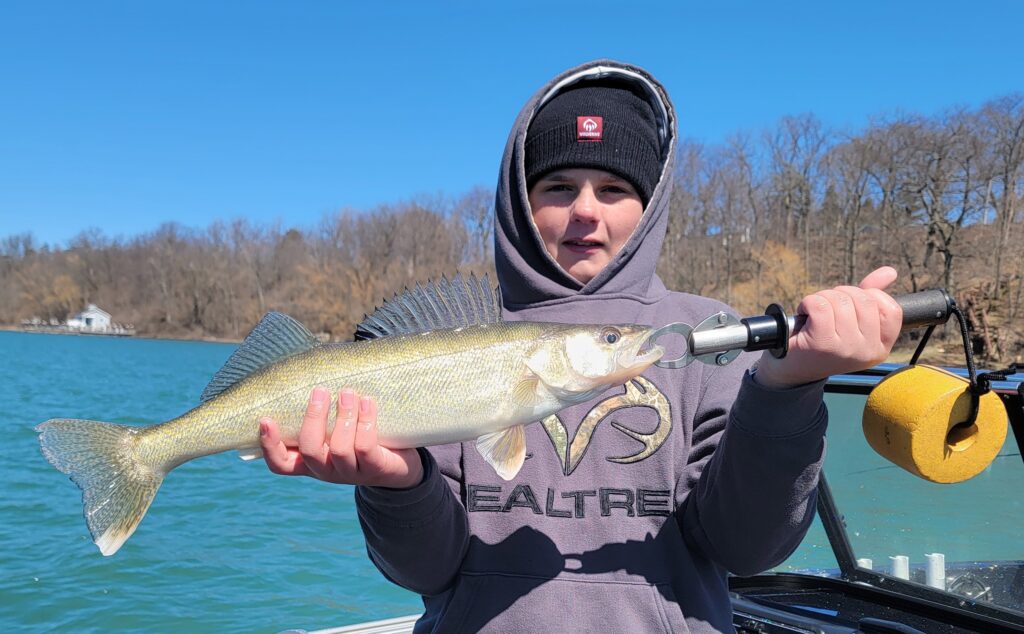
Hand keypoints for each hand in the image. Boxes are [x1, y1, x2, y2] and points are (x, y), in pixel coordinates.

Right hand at [259, 387, 423, 488]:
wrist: (399, 463)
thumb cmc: (359, 435)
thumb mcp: (335, 426)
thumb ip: (321, 408)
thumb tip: (310, 362)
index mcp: (310, 461)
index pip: (281, 463)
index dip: (269, 445)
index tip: (266, 419)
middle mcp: (326, 470)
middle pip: (310, 450)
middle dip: (313, 418)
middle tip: (320, 391)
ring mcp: (351, 472)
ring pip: (339, 448)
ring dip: (343, 417)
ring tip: (348, 393)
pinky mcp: (375, 468)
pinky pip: (366, 447)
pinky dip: (365, 422)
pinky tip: (368, 402)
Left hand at [752, 267, 902, 388]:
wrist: (791, 368)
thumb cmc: (822, 341)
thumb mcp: (851, 322)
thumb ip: (871, 298)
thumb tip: (889, 272)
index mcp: (880, 347)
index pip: (891, 310)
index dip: (871, 296)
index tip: (851, 304)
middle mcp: (867, 351)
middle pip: (863, 299)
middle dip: (841, 294)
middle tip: (826, 309)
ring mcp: (846, 348)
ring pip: (840, 300)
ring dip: (822, 298)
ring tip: (814, 314)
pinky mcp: (822, 343)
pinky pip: (819, 305)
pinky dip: (808, 303)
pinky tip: (804, 315)